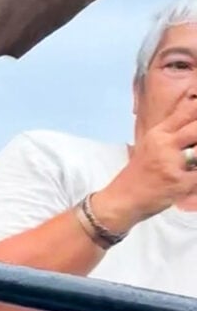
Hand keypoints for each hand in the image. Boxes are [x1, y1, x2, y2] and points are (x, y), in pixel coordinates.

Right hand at [91, 96, 196, 231]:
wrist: (122, 200)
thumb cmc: (139, 175)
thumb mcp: (150, 146)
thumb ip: (172, 132)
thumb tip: (193, 111)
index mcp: (158, 133)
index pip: (187, 111)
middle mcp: (164, 144)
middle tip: (195, 145)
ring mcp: (172, 162)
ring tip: (192, 160)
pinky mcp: (180, 182)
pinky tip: (191, 178)